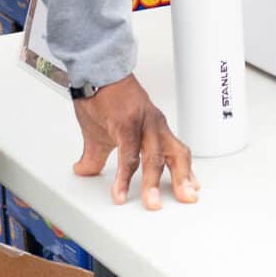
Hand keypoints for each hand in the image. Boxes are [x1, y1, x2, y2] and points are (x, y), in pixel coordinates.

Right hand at [72, 76, 198, 209]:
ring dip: (152, 183)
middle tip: (186, 199)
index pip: (177, 152)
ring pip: (154, 157)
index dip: (185, 172)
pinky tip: (120, 192)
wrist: (95, 73)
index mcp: (155, 130)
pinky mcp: (124, 124)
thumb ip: (97, 157)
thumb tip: (84, 170)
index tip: (191, 189)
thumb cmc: (104, 99)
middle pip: (175, 155)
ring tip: (151, 204)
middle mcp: (154, 127)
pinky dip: (124, 176)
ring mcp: (141, 125)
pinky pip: (128, 154)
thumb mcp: (102, 134)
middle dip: (181, 180)